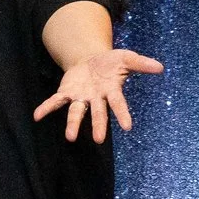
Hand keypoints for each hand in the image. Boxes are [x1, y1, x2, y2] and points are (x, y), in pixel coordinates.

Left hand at [35, 47, 161, 142]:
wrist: (91, 59)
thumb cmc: (111, 62)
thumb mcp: (126, 58)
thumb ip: (141, 63)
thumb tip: (160, 67)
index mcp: (112, 91)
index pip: (119, 104)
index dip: (123, 115)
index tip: (128, 127)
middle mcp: (96, 98)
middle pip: (98, 113)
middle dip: (98, 125)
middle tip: (99, 140)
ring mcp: (81, 97)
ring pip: (76, 112)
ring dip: (72, 124)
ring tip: (70, 138)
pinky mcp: (67, 92)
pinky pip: (55, 101)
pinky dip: (46, 108)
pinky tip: (37, 116)